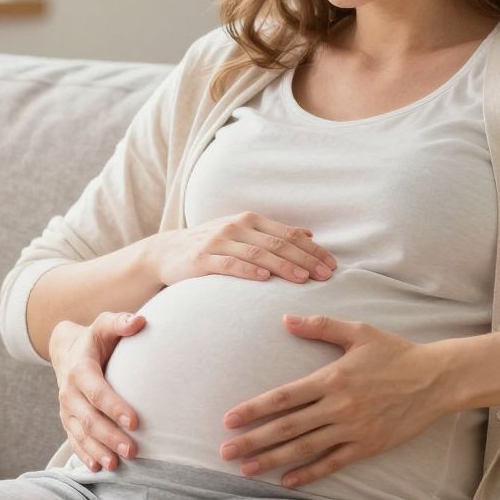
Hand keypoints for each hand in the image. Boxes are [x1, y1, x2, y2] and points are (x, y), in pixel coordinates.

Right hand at [50, 311, 147, 472]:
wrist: (67, 350)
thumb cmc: (95, 339)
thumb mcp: (104, 325)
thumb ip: (120, 322)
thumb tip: (140, 322)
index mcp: (79, 368)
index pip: (96, 390)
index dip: (114, 406)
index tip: (135, 421)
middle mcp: (69, 391)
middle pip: (88, 418)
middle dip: (109, 436)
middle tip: (133, 451)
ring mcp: (66, 408)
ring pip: (80, 433)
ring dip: (97, 450)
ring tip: (116, 465)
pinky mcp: (66, 420)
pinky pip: (73, 441)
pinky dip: (84, 455)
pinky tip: (98, 468)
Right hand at [140, 211, 337, 287]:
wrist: (167, 252)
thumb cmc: (211, 245)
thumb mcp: (243, 233)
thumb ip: (274, 234)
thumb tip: (309, 234)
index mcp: (250, 220)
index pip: (288, 234)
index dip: (312, 249)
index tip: (332, 265)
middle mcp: (236, 227)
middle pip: (278, 243)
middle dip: (305, 259)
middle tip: (326, 275)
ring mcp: (218, 242)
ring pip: (258, 253)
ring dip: (283, 266)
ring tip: (303, 279)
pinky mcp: (202, 259)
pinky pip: (229, 264)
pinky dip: (248, 270)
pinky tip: (264, 278)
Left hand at [218, 314, 453, 487]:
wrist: (436, 380)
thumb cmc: (395, 353)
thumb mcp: (358, 332)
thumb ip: (320, 326)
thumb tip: (285, 320)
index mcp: (331, 378)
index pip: (283, 397)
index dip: (254, 409)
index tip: (229, 419)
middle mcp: (338, 407)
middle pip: (287, 427)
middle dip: (253, 440)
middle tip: (225, 452)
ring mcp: (352, 430)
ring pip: (305, 448)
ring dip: (272, 460)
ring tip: (246, 469)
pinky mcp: (367, 446)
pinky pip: (332, 463)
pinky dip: (309, 473)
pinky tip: (287, 481)